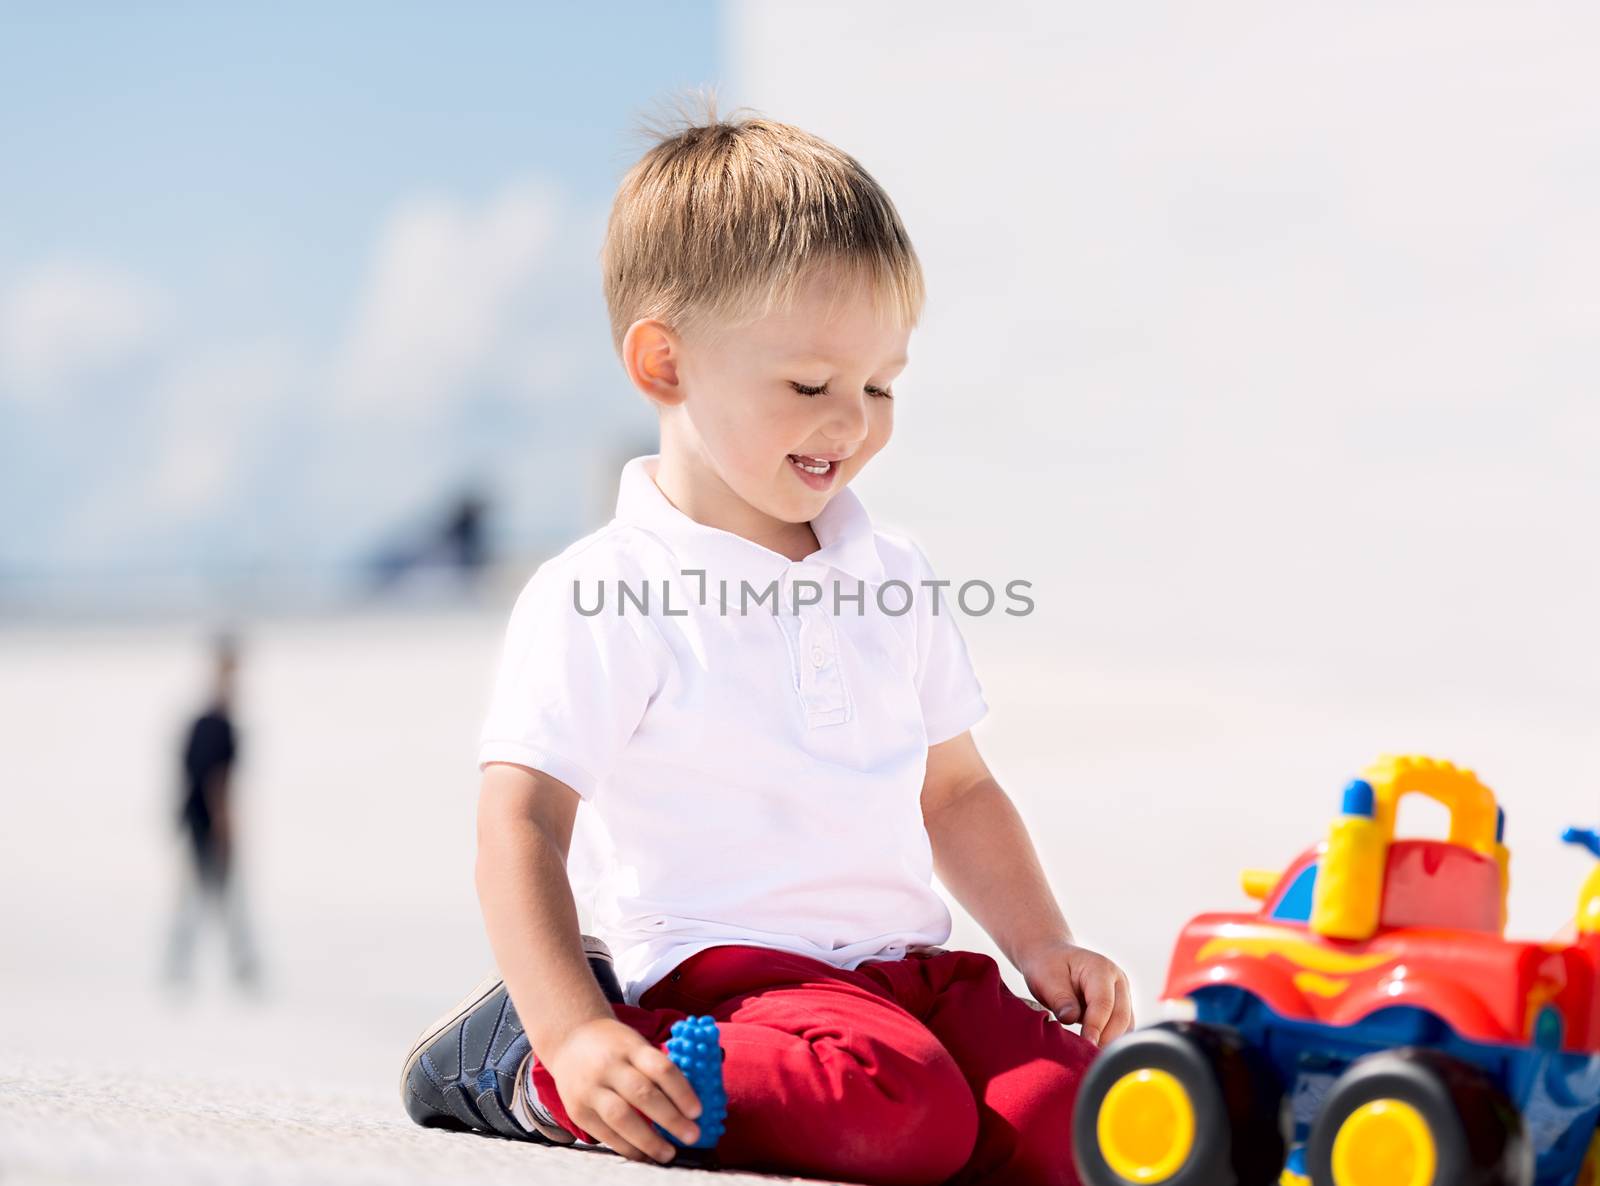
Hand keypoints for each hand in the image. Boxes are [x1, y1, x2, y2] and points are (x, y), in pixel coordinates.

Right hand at [543, 1017, 704, 1163]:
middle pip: (642, 1094)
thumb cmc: (614, 1046)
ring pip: (621, 1117)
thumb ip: (656, 1068)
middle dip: (670, 1119)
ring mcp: (590, 1089)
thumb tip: (687, 1104)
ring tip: (668, 1153)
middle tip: (692, 1135)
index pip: (660, 1068)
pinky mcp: (578, 1110)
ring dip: (648, 1140)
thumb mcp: (635, 1044)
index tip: (698, 1111)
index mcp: (630, 1046)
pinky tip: (645, 1154)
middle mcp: (609, 1066)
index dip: (681, 1091)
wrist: (569, 1040)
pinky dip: (627, 1148)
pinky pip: (605, 1134)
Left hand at [1017, 939, 1133, 1046]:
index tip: (1085, 1045)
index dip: (1095, 1027)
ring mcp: (1121, 993)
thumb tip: (1071, 1019)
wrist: (1049, 956)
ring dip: (1109, 1041)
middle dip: (1105, 1039)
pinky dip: (1110, 1040)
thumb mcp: (1046, 979)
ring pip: (1125, 1025)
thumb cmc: (1047, 966)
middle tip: (1087, 1057)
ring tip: (1088, 1055)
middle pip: (1120, 1016)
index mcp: (1101, 968)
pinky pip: (1121, 1028)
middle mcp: (1117, 980)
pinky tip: (1093, 1049)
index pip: (1104, 1003)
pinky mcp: (1119, 1006)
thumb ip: (1060, 999)